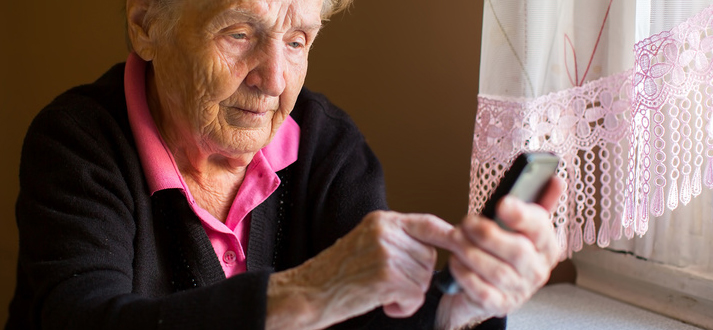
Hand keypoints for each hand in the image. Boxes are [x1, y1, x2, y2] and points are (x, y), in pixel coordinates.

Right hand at [265, 210, 452, 329]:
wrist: (309, 292)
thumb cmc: (338, 274)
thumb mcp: (368, 242)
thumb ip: (399, 239)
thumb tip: (439, 245)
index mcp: (383, 220)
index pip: (429, 224)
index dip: (451, 236)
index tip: (465, 247)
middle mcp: (385, 231)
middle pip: (430, 257)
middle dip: (417, 277)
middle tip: (389, 284)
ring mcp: (385, 252)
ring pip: (424, 279)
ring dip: (408, 294)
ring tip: (380, 292)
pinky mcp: (386, 275)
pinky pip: (414, 295)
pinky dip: (403, 306)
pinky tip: (382, 302)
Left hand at [434, 176, 564, 329]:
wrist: (488, 288)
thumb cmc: (502, 251)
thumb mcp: (519, 226)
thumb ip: (536, 202)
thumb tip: (555, 179)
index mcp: (546, 245)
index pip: (541, 228)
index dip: (522, 215)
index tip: (503, 203)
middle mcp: (537, 270)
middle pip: (517, 251)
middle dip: (487, 234)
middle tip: (466, 222)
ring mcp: (519, 290)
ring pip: (497, 272)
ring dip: (471, 252)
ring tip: (455, 239)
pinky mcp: (499, 305)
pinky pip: (482, 291)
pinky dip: (465, 274)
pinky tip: (455, 262)